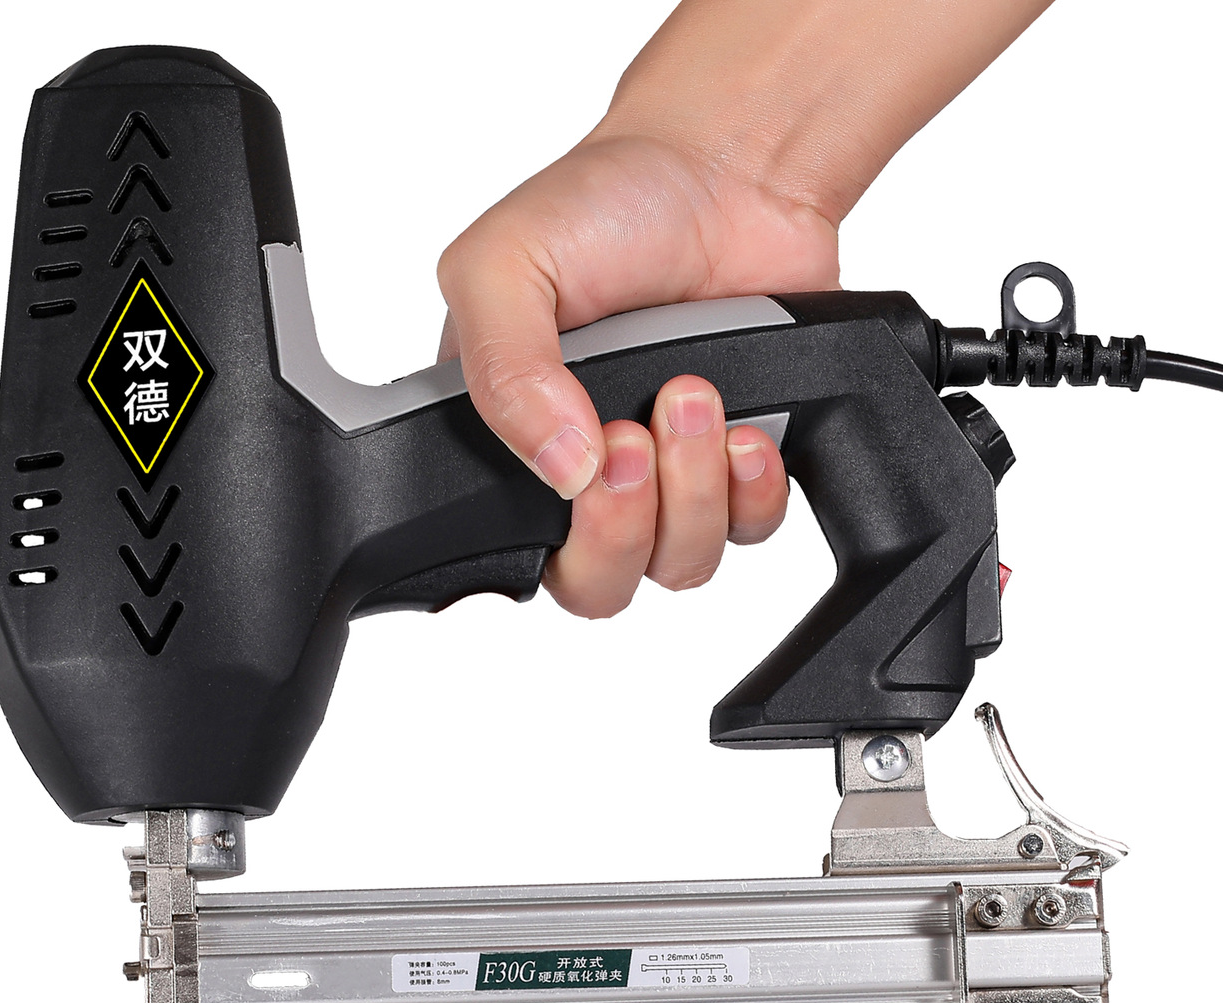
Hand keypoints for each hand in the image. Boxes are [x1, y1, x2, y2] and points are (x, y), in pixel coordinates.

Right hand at [438, 132, 838, 615]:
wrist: (731, 163)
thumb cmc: (606, 201)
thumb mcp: (502, 262)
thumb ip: (500, 370)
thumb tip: (559, 468)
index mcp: (507, 441)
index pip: (512, 550)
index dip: (550, 537)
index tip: (581, 466)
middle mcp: (580, 475)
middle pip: (595, 586)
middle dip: (624, 527)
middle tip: (637, 438)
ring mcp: (663, 479)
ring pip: (675, 567)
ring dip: (694, 495)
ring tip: (697, 396)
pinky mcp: (736, 468)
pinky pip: (749, 534)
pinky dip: (753, 494)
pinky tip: (748, 430)